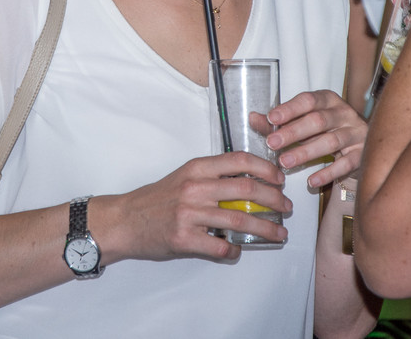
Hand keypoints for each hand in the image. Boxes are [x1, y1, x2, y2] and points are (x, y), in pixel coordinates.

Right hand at [115, 152, 290, 260]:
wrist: (124, 220)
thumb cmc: (156, 199)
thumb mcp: (185, 176)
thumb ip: (213, 176)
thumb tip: (250, 181)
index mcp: (197, 168)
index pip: (240, 160)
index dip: (266, 168)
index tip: (280, 178)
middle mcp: (195, 187)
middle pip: (247, 189)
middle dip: (274, 199)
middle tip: (286, 207)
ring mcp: (189, 214)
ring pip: (240, 220)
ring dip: (266, 228)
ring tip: (278, 233)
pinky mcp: (184, 238)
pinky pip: (220, 246)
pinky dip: (234, 250)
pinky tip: (237, 250)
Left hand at [265, 90, 366, 188]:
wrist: (360, 144)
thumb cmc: (326, 129)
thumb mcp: (304, 121)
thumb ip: (279, 121)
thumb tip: (254, 118)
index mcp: (328, 100)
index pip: (308, 100)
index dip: (290, 109)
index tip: (271, 118)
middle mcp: (344, 113)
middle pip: (318, 120)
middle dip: (293, 132)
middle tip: (273, 143)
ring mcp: (355, 133)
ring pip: (331, 141)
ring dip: (306, 152)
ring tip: (285, 162)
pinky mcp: (361, 153)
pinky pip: (345, 164)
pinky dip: (328, 173)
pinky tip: (312, 180)